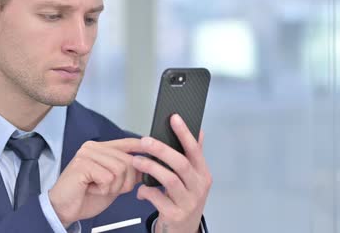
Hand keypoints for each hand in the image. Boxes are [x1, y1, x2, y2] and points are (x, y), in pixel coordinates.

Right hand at [48, 138, 143, 227]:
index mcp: (99, 149)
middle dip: (124, 182)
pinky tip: (92, 189)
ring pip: (119, 169)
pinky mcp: (82, 164)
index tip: (151, 147)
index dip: (140, 147)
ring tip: (98, 188)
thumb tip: (144, 167)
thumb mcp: (112, 184)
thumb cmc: (85, 196)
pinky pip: (108, 177)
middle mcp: (92, 148)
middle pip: (127, 161)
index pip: (125, 143)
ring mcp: (86, 154)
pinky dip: (103, 189)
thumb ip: (126, 173)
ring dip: (113, 187)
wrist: (64, 209)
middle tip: (108, 188)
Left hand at [133, 114, 211, 232]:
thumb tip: (199, 131)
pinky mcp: (175, 214)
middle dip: (161, 150)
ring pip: (169, 180)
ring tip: (137, 161)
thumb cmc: (185, 200)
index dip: (184, 133)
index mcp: (202, 175)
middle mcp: (198, 188)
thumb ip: (194, 156)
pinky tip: (140, 189)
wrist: (183, 231)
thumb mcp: (193, 179)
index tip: (174, 118)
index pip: (195, 150)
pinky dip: (146, 191)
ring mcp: (188, 202)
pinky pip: (157, 198)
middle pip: (181, 163)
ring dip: (150, 168)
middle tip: (145, 141)